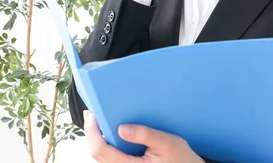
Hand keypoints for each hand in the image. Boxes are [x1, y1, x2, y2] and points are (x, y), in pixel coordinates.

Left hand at [84, 110, 204, 162]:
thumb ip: (145, 134)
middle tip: (90, 114)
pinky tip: (108, 134)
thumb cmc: (182, 159)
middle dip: (91, 133)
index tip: (91, 115)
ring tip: (97, 122)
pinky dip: (105, 147)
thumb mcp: (168, 143)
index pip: (101, 151)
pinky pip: (110, 160)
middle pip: (97, 155)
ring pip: (102, 159)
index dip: (92, 132)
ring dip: (97, 140)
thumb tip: (121, 128)